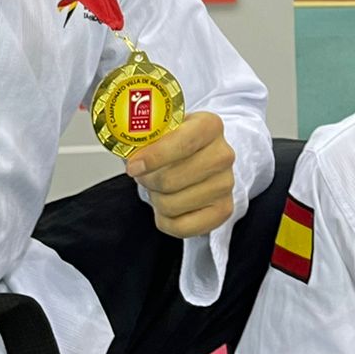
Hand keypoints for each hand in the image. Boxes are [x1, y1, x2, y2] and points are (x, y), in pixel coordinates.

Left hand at [125, 111, 235, 238]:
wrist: (201, 158)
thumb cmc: (176, 145)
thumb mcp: (163, 130)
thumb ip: (146, 138)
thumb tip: (129, 156)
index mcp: (209, 126)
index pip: (183, 142)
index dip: (154, 157)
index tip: (134, 166)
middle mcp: (223, 154)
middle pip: (171, 180)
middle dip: (148, 182)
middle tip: (144, 177)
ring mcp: (226, 184)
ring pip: (172, 205)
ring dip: (157, 200)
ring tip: (159, 190)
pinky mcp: (223, 210)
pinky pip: (181, 227)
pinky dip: (165, 220)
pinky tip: (168, 208)